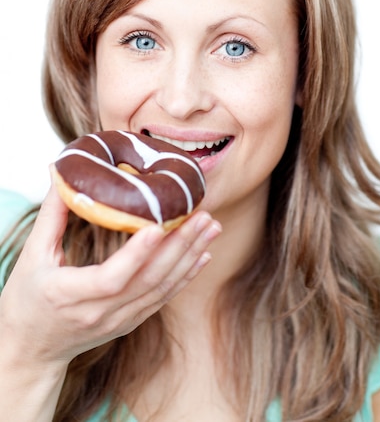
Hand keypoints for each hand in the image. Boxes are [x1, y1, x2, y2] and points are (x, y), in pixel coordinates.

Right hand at [0, 182, 220, 366]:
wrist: (31, 348)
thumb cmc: (27, 300)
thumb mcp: (32, 256)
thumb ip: (52, 215)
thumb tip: (60, 172)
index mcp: (70, 295)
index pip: (111, 277)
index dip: (136, 254)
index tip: (157, 226)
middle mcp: (100, 312)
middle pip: (147, 280)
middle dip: (179, 246)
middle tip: (203, 216)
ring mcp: (118, 320)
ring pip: (161, 288)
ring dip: (189, 256)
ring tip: (211, 228)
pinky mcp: (130, 322)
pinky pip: (162, 298)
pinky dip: (185, 276)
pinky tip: (202, 254)